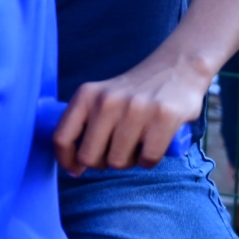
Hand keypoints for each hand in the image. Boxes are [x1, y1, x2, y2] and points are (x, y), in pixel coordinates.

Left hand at [52, 54, 209, 175]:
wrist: (177, 67)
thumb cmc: (134, 92)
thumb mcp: (101, 97)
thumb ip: (86, 123)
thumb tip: (74, 164)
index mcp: (86, 95)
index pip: (61, 137)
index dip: (65, 160)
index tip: (75, 170)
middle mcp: (107, 101)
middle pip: (89, 157)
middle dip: (102, 163)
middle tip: (115, 153)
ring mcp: (135, 109)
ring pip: (118, 162)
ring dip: (129, 161)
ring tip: (137, 144)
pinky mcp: (163, 117)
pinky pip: (148, 159)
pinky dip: (150, 161)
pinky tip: (153, 145)